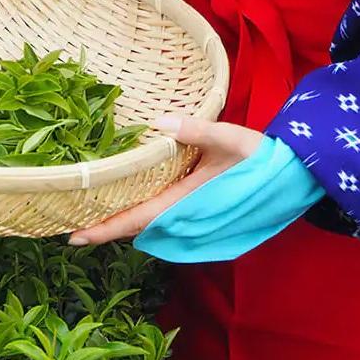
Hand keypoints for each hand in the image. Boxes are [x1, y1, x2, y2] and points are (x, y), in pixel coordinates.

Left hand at [69, 116, 264, 245]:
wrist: (292, 176)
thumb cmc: (261, 158)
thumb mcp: (229, 139)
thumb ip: (197, 130)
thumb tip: (162, 122)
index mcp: (186, 201)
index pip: (136, 220)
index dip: (104, 229)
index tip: (74, 237)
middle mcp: (184, 215)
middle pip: (134, 227)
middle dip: (102, 229)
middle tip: (67, 227)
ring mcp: (190, 216)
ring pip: (146, 225)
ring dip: (118, 224)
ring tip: (86, 218)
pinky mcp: (196, 210)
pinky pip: (159, 218)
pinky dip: (136, 216)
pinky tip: (123, 206)